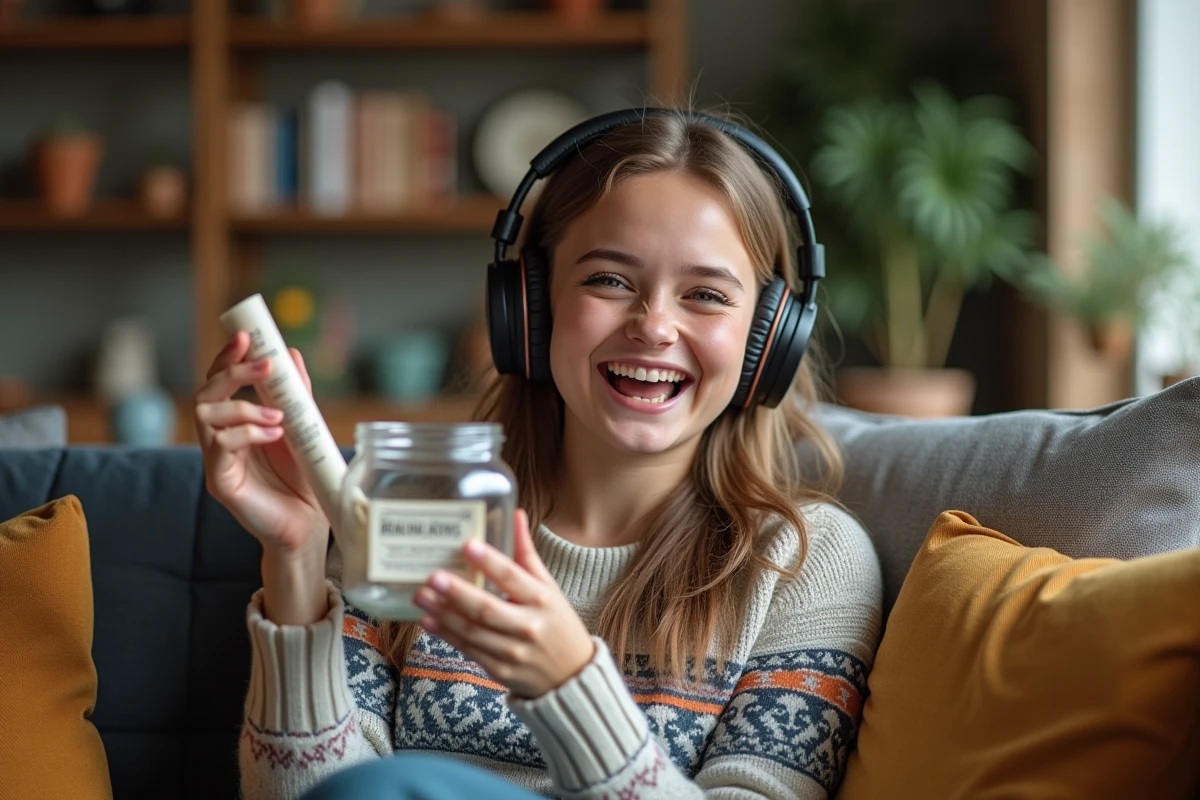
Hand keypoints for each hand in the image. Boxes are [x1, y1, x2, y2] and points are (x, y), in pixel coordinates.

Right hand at [193, 331, 327, 557]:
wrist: (309, 525)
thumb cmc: (303, 479)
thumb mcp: (303, 427)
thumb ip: (295, 394)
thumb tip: (292, 353)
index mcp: (235, 422)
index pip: (219, 382)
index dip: (227, 357)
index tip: (245, 336)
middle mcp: (218, 438)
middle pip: (205, 393)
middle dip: (233, 372)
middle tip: (265, 365)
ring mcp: (216, 460)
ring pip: (206, 415)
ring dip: (244, 406)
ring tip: (279, 416)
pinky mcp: (220, 481)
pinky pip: (221, 446)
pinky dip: (248, 433)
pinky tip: (274, 433)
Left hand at [413, 509, 596, 699]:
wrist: (572, 675)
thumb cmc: (557, 623)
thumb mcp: (549, 587)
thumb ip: (526, 554)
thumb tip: (514, 515)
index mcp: (543, 600)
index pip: (513, 578)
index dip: (490, 562)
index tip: (468, 546)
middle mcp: (529, 626)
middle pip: (488, 609)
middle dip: (458, 593)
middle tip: (434, 577)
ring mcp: (513, 652)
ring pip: (473, 631)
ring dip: (444, 614)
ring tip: (421, 595)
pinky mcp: (500, 670)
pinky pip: (469, 650)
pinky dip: (447, 635)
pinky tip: (429, 620)